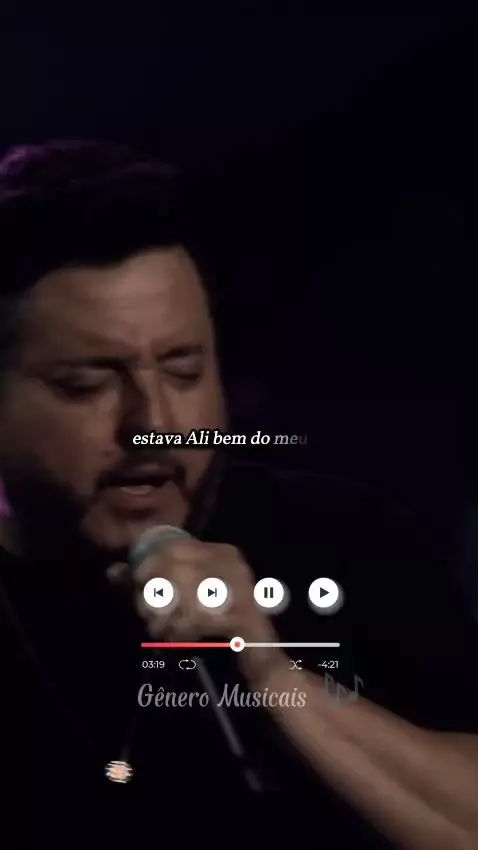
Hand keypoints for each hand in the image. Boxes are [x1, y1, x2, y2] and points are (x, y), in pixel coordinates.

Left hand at [110, 538, 285, 681]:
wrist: (259, 661)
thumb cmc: (215, 628)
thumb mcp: (182, 602)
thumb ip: (149, 585)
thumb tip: (112, 571)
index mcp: (222, 553)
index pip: (173, 547)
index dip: (147, 566)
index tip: (137, 585)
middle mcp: (234, 564)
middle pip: (176, 569)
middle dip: (152, 594)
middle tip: (147, 615)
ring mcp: (243, 589)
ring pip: (183, 595)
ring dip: (165, 618)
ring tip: (160, 632)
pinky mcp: (245, 616)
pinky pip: (198, 620)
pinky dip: (180, 633)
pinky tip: (175, 643)